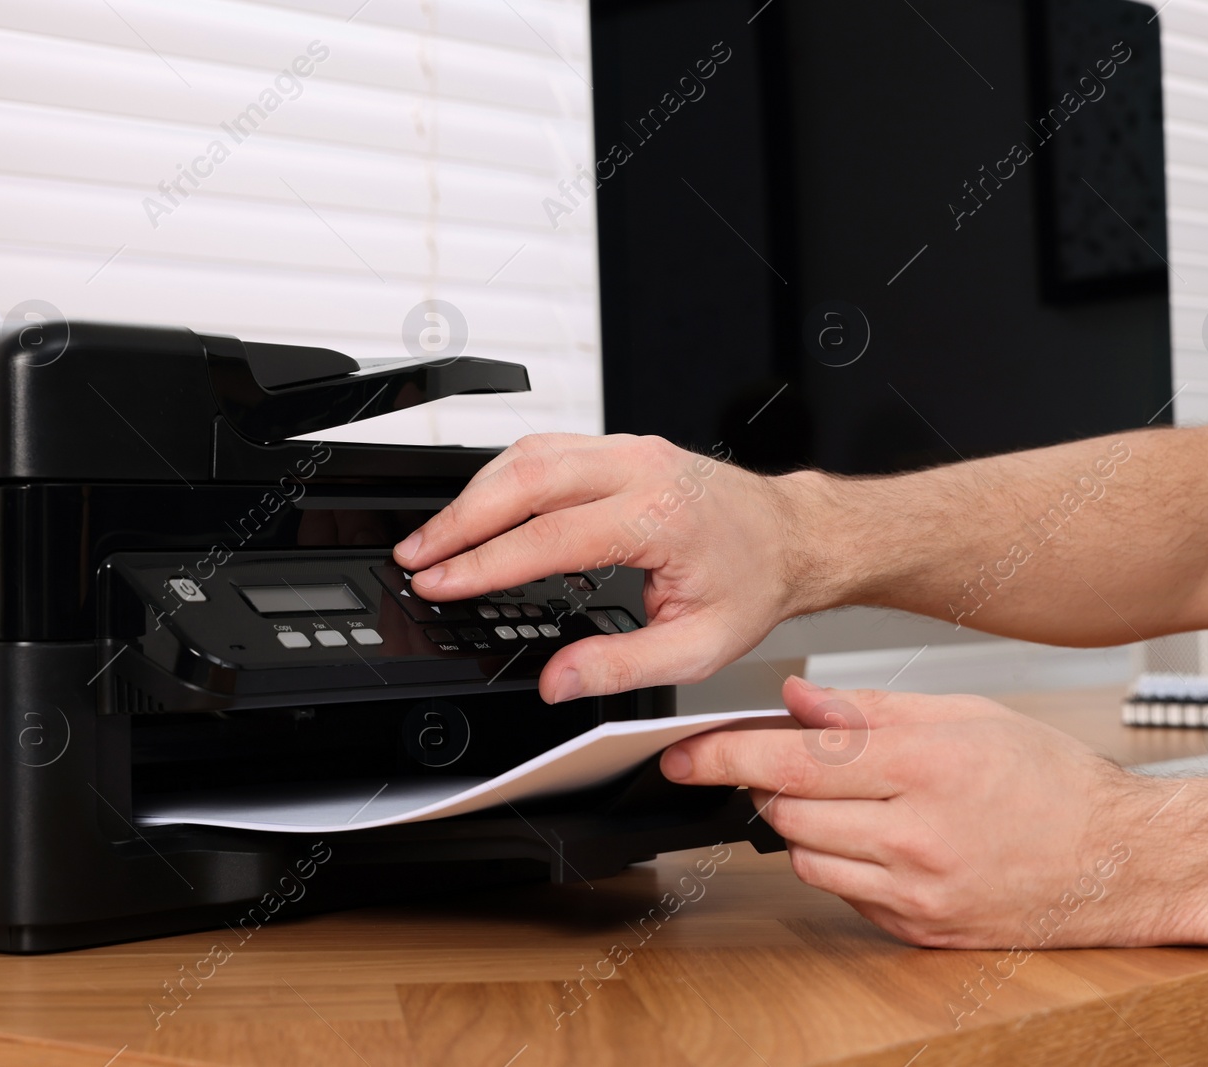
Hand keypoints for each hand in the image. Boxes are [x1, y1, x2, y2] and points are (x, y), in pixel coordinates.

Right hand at [393, 434, 829, 702]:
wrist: (791, 537)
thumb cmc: (752, 583)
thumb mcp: (698, 647)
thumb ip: (621, 666)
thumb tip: (557, 683)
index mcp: (657, 517)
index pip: (547, 537)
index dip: (483, 563)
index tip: (440, 583)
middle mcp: (639, 470)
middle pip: (525, 478)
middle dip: (459, 518)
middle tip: (416, 556)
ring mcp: (630, 450)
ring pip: (530, 454)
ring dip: (475, 493)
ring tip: (435, 538)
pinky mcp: (622, 447)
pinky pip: (548, 449)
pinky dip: (503, 477)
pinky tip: (480, 506)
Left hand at [661, 676, 1207, 949]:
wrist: (1121, 863)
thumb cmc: (1051, 780)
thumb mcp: (964, 715)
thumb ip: (870, 709)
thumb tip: (795, 700)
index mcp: (926, 766)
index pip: (792, 760)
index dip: (724, 755)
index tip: (682, 755)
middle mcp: (917, 835)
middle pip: (786, 812)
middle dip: (769, 783)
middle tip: (785, 761)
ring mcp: (916, 892)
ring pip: (804, 856)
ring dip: (803, 825)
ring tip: (852, 799)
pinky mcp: (918, 930)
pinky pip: (841, 892)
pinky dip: (839, 862)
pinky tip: (881, 838)